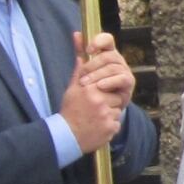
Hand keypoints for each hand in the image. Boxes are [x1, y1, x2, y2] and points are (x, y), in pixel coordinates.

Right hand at [60, 33, 134, 149]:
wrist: (66, 137)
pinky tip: (97, 127)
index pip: (110, 83)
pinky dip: (110, 125)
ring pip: (118, 110)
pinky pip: (117, 123)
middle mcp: (99, 100)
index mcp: (90, 88)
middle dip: (109, 102)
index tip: (99, 94)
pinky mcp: (110, 128)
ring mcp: (106, 115)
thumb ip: (80, 69)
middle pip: (117, 97)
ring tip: (95, 118)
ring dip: (110, 114)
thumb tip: (80, 46)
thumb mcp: (72, 88)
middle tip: (96, 108)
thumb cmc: (69, 110)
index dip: (106, 90)